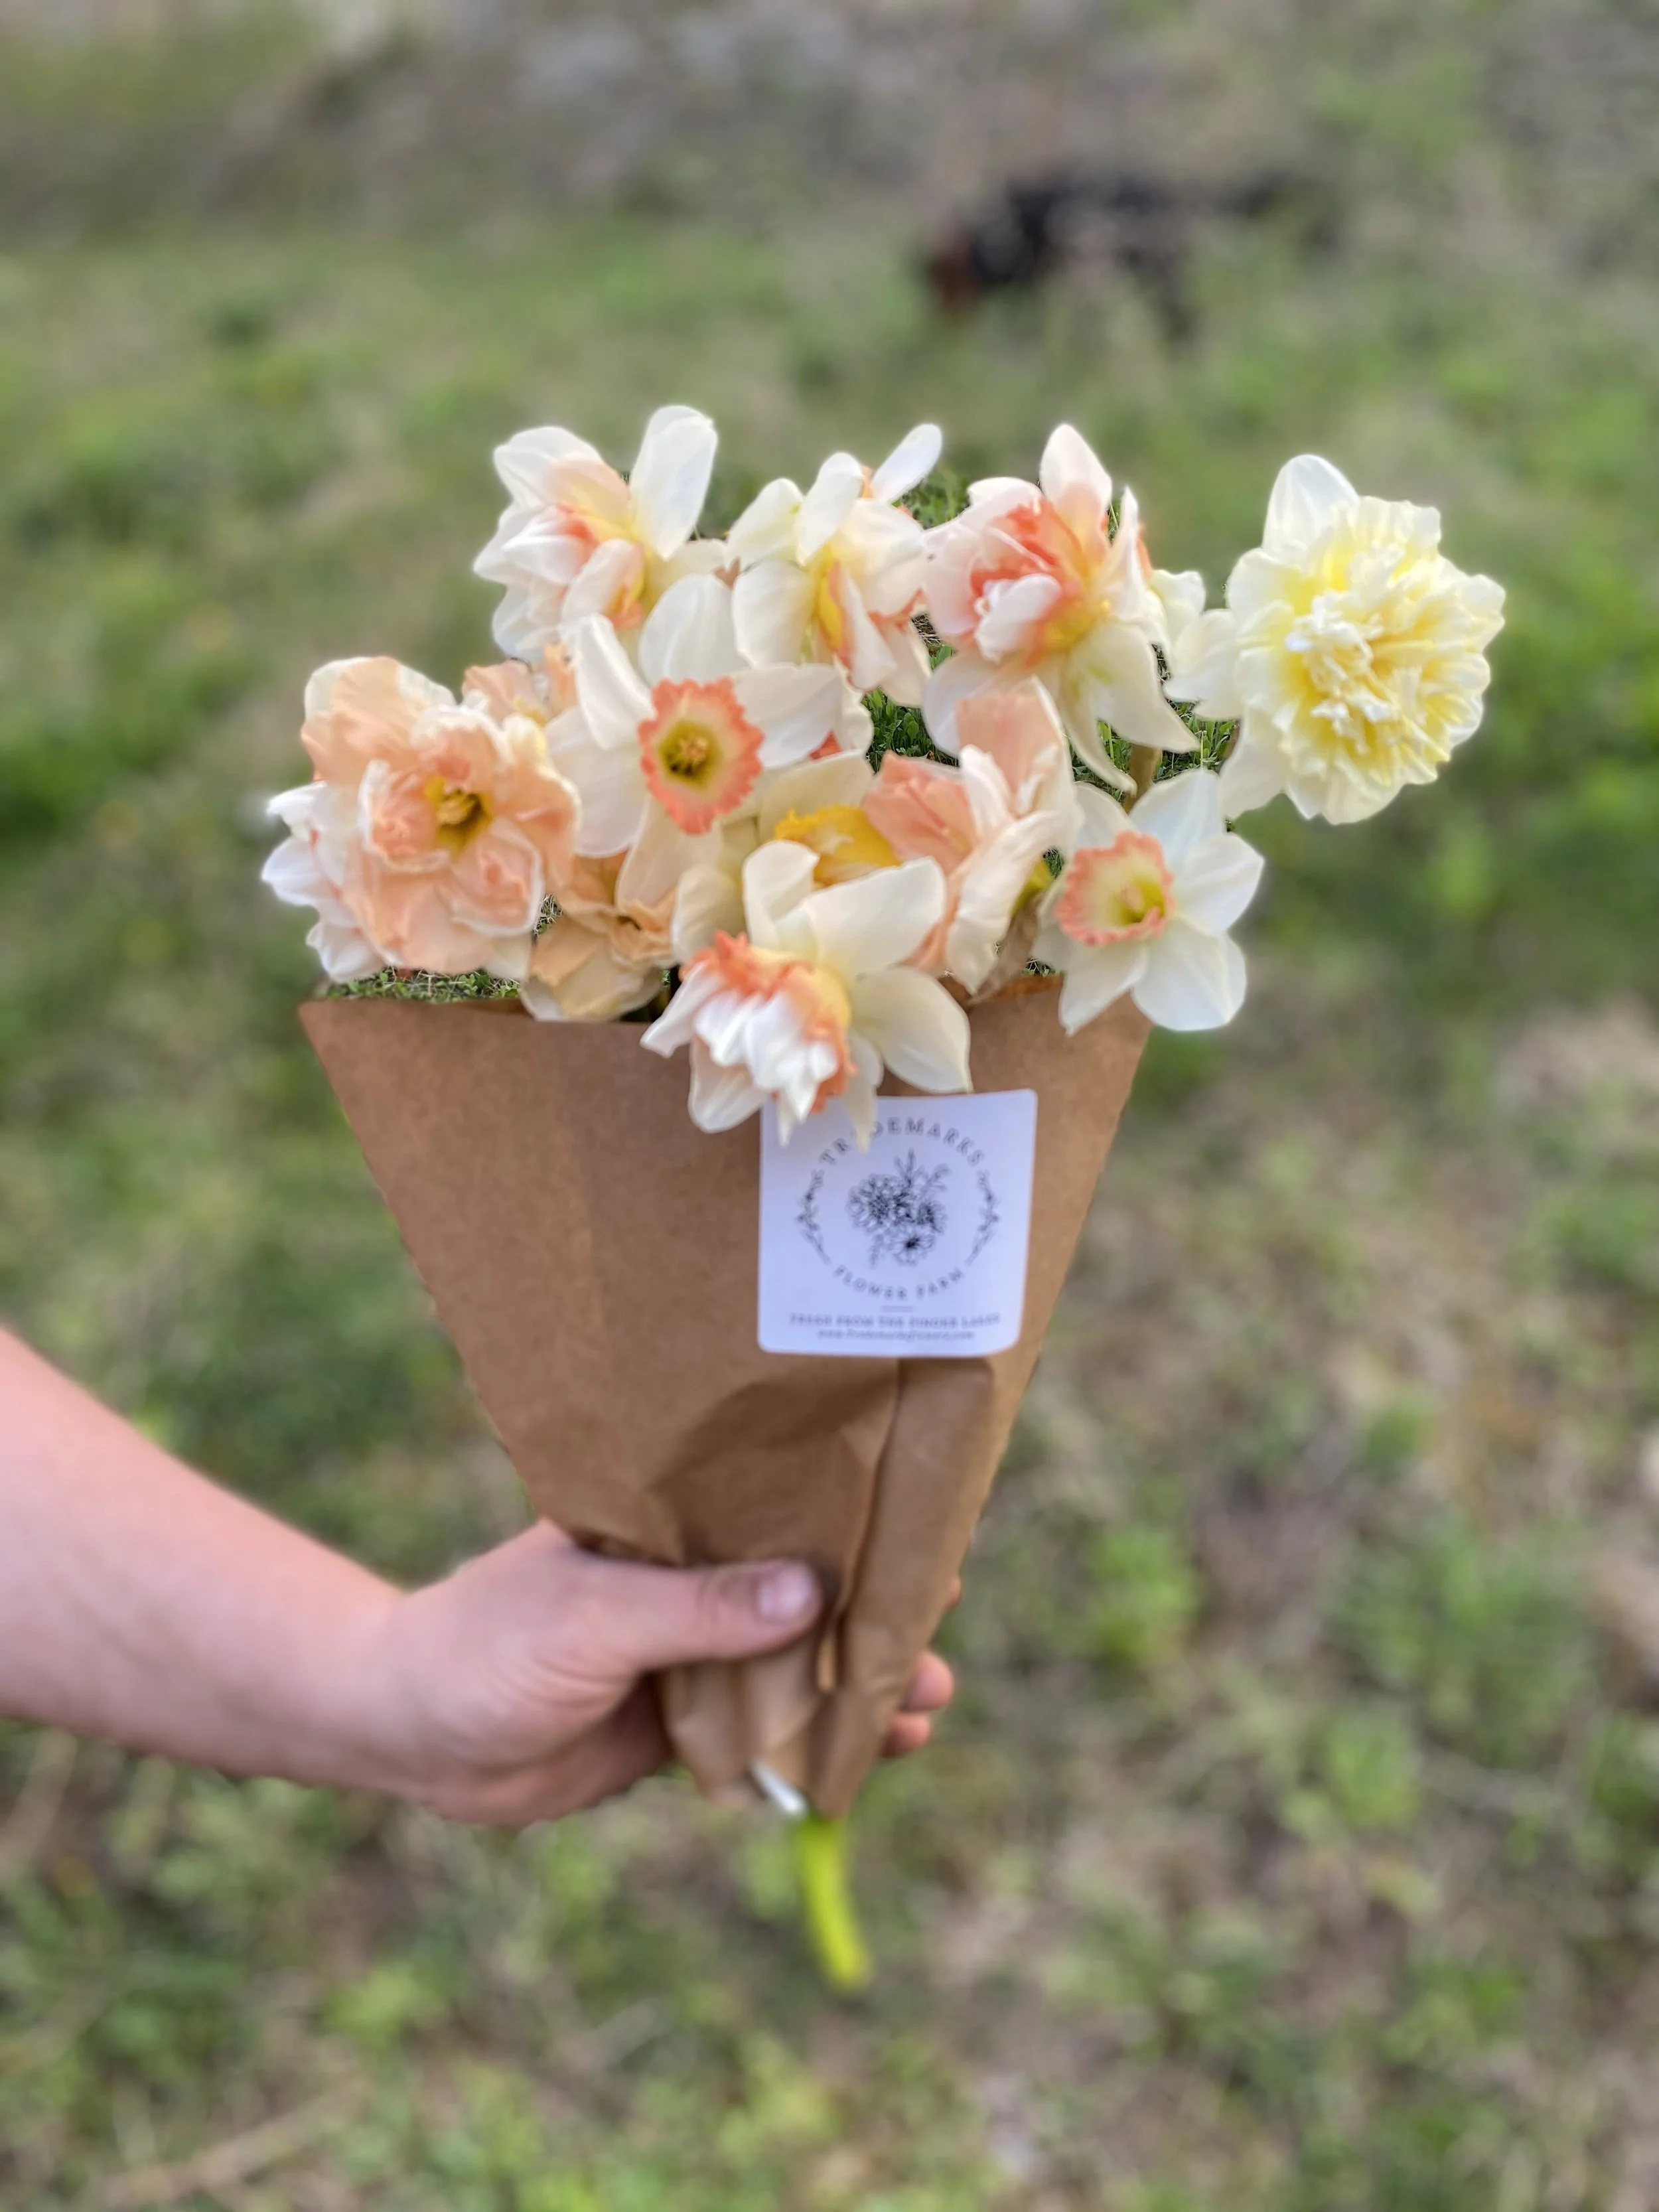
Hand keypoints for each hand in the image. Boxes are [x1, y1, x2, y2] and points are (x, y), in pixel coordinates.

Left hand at [364, 1523, 954, 1824]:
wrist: (407, 1734)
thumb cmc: (486, 1643)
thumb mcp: (598, 1617)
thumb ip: (702, 1608)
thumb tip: (813, 1593)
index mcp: (665, 1519)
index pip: (773, 1507)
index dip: (848, 1522)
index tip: (919, 1535)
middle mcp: (683, 1579)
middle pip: (800, 1592)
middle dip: (870, 1615)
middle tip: (935, 1635)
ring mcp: (683, 1652)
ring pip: (790, 1667)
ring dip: (854, 1686)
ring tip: (924, 1705)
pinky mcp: (674, 1723)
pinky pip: (759, 1732)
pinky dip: (811, 1744)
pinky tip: (862, 1758)